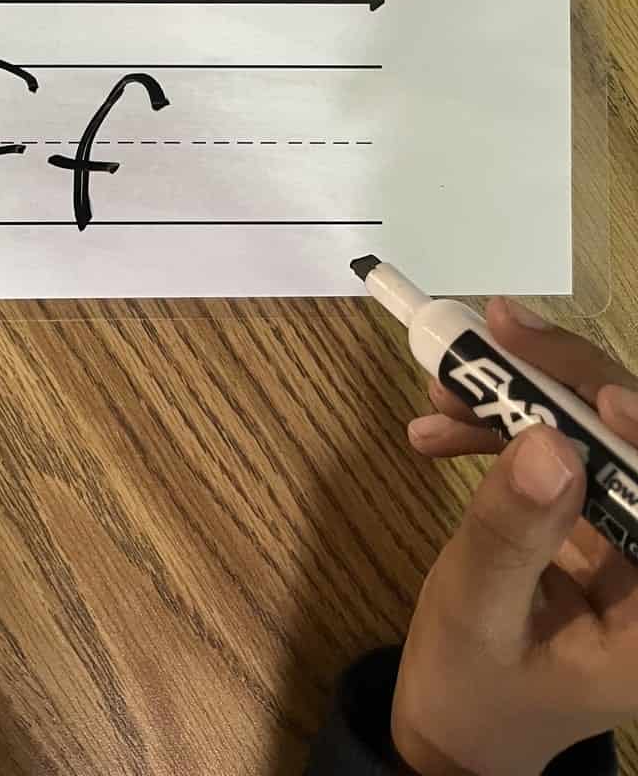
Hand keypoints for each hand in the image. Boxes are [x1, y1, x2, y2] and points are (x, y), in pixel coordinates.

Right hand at [393, 297, 637, 774]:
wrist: (456, 727)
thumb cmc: (472, 691)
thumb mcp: (479, 614)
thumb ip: (512, 533)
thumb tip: (546, 439)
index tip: (598, 394)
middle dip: (570, 384)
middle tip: (497, 334)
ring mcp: (628, 536)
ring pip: (597, 434)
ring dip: (523, 396)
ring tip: (443, 383)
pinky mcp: (592, 520)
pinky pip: (562, 452)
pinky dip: (502, 429)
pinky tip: (440, 427)